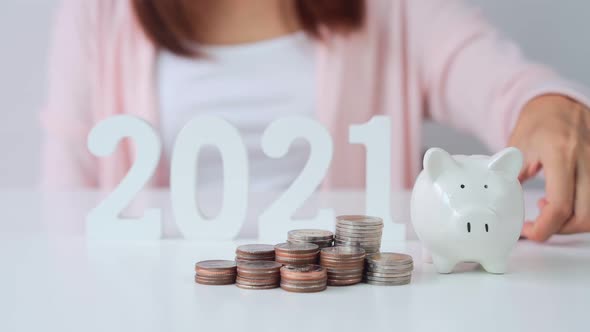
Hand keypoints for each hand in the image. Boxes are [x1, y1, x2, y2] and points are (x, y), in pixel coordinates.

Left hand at [508, 94, 589, 241]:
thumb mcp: (517, 149)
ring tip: (551, 207)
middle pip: (585, 215)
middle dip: (560, 228)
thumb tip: (504, 207)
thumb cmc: (536, 125)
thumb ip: (513, 177)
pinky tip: (566, 200)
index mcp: (560, 153)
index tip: (528, 231)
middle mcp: (587, 158)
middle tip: (539, 222)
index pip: (560, 204)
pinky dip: (585, 210)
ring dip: (574, 221)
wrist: (557, 103)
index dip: (544, 227)